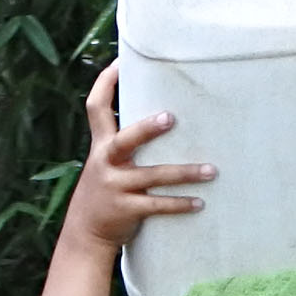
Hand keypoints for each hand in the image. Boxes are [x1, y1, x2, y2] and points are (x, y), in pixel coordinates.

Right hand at [66, 63, 211, 256]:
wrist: (84, 234)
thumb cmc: (105, 191)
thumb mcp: (104, 163)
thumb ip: (123, 142)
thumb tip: (160, 112)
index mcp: (101, 146)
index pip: (96, 107)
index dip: (106, 83)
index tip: (121, 60)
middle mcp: (105, 163)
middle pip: (124, 140)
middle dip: (146, 128)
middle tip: (170, 117)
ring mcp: (115, 187)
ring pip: (152, 176)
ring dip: (183, 173)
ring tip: (211, 171)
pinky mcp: (126, 210)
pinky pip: (156, 205)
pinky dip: (180, 204)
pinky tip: (200, 203)